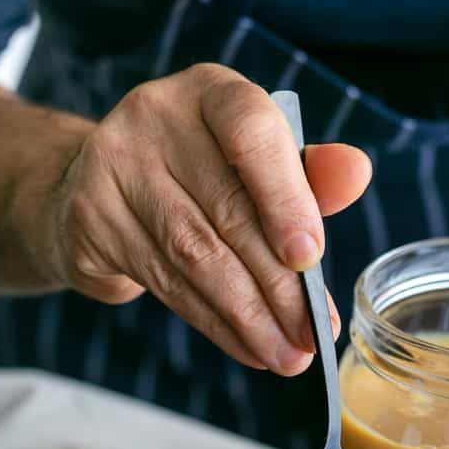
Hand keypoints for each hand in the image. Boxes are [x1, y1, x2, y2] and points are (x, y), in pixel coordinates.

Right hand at [45, 64, 371, 374]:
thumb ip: (307, 176)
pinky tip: (247, 347)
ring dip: (249, 318)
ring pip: (196, 257)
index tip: (311, 258)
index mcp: (211, 92)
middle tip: (312, 335)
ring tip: (286, 356)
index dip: (286, 198)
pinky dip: (214, 324)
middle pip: (229, 212)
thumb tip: (357, 173)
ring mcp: (113, 166)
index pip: (252, 133)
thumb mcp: (257, 166)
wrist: (97, 187)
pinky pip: (166, 283)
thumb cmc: (199, 175)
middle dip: (279, 287)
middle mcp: (155, 117)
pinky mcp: (91, 220)